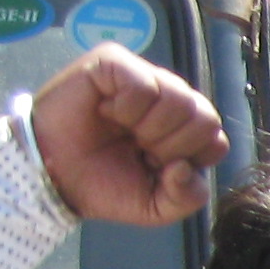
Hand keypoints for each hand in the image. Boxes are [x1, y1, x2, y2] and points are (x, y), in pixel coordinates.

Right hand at [26, 45, 226, 226]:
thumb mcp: (156, 206)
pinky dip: (126, 109)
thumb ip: (188, 197)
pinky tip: (106, 112)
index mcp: (184, 130)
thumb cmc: (104, 184)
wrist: (54, 175)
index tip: (154, 167)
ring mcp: (144, 77)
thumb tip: (186, 167)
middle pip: (205, 117)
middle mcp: (169, 99)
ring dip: (148, 128)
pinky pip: (144, 85)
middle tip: (137, 149)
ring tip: (121, 130)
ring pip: (180, 99)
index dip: (187, 161)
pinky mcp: (114, 62)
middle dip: (170, 146)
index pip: (215, 140)